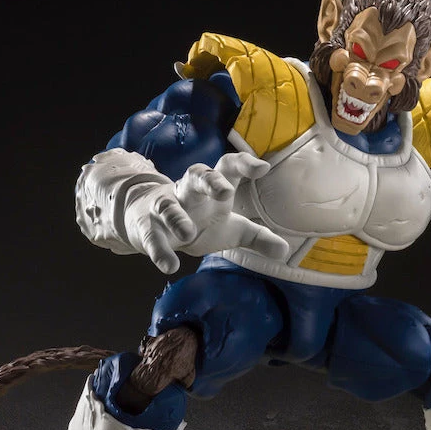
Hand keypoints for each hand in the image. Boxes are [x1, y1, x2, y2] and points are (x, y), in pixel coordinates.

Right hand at [124, 153, 288, 273]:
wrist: (148, 222)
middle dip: (209, 181)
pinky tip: (168, 266)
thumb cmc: (198, 221)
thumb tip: (284, 250)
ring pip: (167, 204)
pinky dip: (158, 250)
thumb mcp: (231, 229)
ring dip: (176, 217)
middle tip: (224, 192)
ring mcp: (165, 207)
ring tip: (187, 233)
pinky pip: (150, 235)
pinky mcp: (146, 227)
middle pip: (196, 175)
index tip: (263, 169)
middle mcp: (188, 192)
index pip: (227, 167)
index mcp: (212, 188)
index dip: (244, 164)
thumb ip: (257, 237)